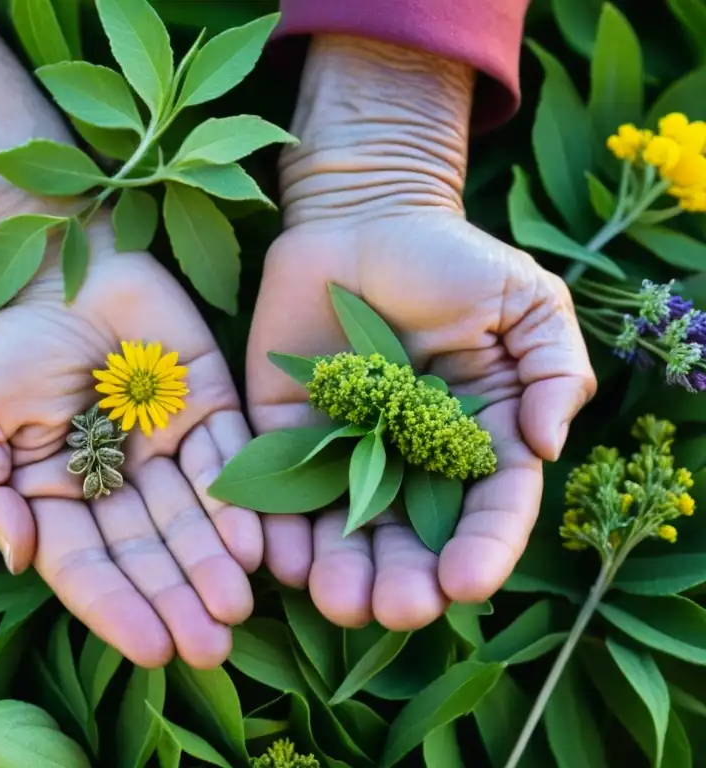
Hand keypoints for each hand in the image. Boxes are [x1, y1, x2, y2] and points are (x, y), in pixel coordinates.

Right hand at [0, 218, 262, 668]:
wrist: (64, 263)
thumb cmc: (12, 342)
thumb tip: (18, 558)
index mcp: (62, 494)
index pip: (90, 565)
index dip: (117, 609)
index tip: (150, 651)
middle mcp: (121, 481)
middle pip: (152, 552)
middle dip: (179, 600)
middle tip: (210, 649)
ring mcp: (168, 446)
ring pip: (195, 516)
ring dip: (216, 563)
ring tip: (237, 608)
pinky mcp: (210, 406)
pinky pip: (228, 459)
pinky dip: (240, 501)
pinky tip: (254, 543)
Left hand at [246, 36, 595, 630]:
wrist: (362, 217)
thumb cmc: (451, 257)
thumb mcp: (525, 303)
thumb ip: (554, 371)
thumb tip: (546, 446)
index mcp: (472, 441)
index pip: (485, 509)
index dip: (482, 549)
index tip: (467, 581)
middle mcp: (406, 461)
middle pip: (409, 539)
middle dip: (404, 581)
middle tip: (395, 609)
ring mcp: (340, 451)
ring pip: (342, 531)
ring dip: (340, 573)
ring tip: (338, 600)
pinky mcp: (282, 431)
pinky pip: (279, 490)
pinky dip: (278, 528)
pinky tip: (281, 558)